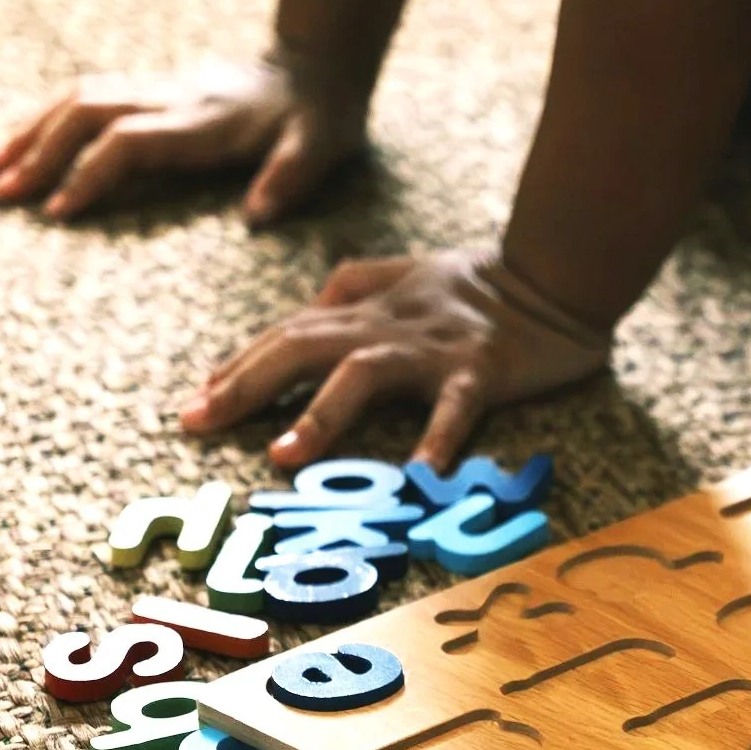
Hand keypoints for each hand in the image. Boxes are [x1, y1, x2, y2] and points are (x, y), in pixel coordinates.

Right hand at [0, 57, 364, 223]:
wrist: (319, 62)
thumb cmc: (321, 117)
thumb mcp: (320, 149)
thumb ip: (289, 178)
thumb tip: (257, 216)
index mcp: (203, 122)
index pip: (129, 142)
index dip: (90, 173)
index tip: (58, 211)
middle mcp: (171, 99)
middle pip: (87, 115)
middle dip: (41, 154)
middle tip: (2, 196)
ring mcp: (158, 89)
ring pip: (78, 100)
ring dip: (32, 132)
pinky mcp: (154, 89)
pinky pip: (88, 97)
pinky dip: (48, 117)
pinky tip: (22, 141)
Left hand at [178, 249, 611, 468]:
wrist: (555, 270)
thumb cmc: (481, 282)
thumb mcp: (406, 272)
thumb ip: (354, 285)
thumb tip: (310, 306)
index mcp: (366, 309)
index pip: (287, 334)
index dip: (238, 367)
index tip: (195, 404)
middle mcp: (388, 326)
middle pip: (302, 347)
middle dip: (247, 385)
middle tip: (199, 424)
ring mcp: (433, 349)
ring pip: (364, 373)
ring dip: (320, 413)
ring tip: (284, 455)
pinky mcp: (481, 370)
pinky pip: (455, 408)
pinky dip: (436, 441)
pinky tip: (418, 479)